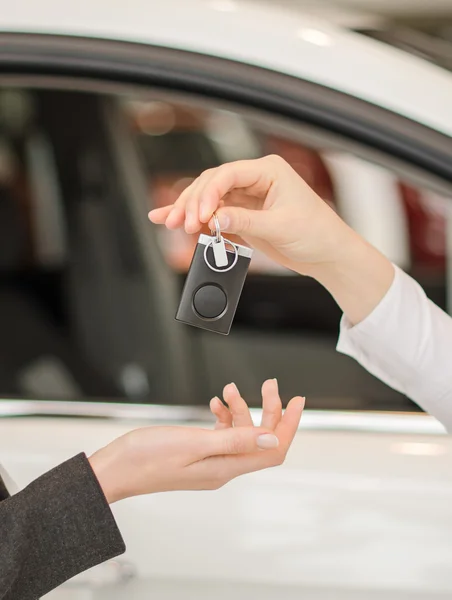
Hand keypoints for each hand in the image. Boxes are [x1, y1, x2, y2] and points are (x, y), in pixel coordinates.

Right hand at [89, 380, 303, 502]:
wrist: (114, 470)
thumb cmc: (146, 458)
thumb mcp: (194, 443)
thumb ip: (235, 440)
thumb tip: (273, 438)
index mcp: (226, 468)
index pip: (272, 450)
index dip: (288, 425)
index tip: (297, 401)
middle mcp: (223, 468)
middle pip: (259, 439)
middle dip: (268, 410)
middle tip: (269, 385)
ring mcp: (210, 462)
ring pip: (240, 433)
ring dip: (240, 410)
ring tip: (230, 390)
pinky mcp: (197, 455)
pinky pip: (222, 435)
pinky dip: (223, 417)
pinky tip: (216, 403)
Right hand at [148, 155, 351, 274]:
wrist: (328, 255)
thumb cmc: (317, 233)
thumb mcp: (280, 227)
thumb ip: (245, 222)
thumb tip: (215, 219)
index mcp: (269, 170)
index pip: (228, 174)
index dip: (208, 193)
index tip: (199, 215)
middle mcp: (256, 180)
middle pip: (213, 184)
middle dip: (193, 202)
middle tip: (180, 222)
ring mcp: (248, 198)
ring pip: (210, 199)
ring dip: (190, 211)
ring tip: (169, 222)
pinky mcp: (244, 216)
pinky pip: (215, 215)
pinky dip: (197, 220)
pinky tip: (175, 221)